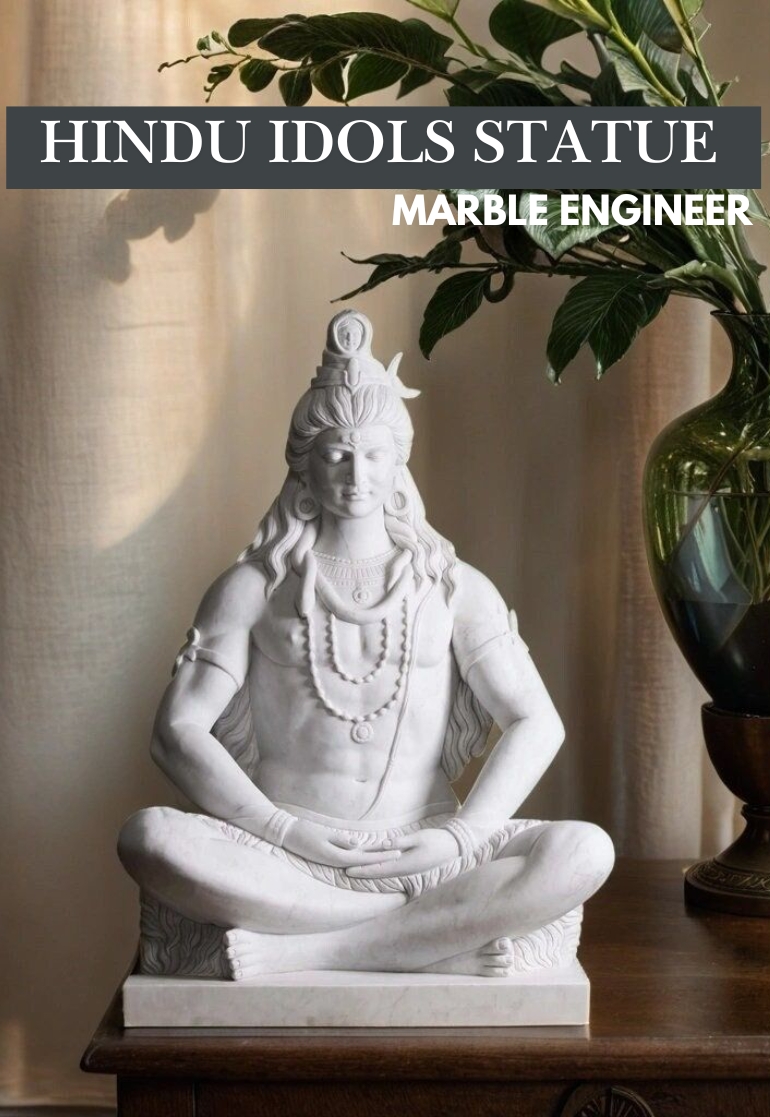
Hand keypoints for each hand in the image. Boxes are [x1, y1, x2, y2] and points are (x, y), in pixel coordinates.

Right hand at [282, 817, 401, 869]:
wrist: (287, 835)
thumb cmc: (304, 832)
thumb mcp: (322, 835)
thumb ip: (340, 840)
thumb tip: (356, 844)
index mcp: (337, 857)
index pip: (365, 859)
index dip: (382, 856)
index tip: (396, 853)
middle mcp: (337, 860)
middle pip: (365, 861)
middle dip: (382, 858)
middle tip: (400, 853)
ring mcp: (334, 858)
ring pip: (359, 859)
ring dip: (374, 857)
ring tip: (390, 854)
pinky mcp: (331, 854)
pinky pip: (351, 856)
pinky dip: (363, 855)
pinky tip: (370, 852)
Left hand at [345, 828, 459, 879]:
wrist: (453, 846)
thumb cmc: (436, 840)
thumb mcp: (418, 838)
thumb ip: (400, 842)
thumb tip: (383, 845)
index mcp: (404, 865)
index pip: (378, 869)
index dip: (362, 870)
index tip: (348, 870)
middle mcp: (404, 870)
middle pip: (378, 872)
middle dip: (362, 872)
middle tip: (345, 871)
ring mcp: (408, 869)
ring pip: (384, 870)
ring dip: (370, 870)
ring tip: (355, 868)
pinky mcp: (411, 865)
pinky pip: (391, 868)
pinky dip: (380, 866)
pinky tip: (375, 863)